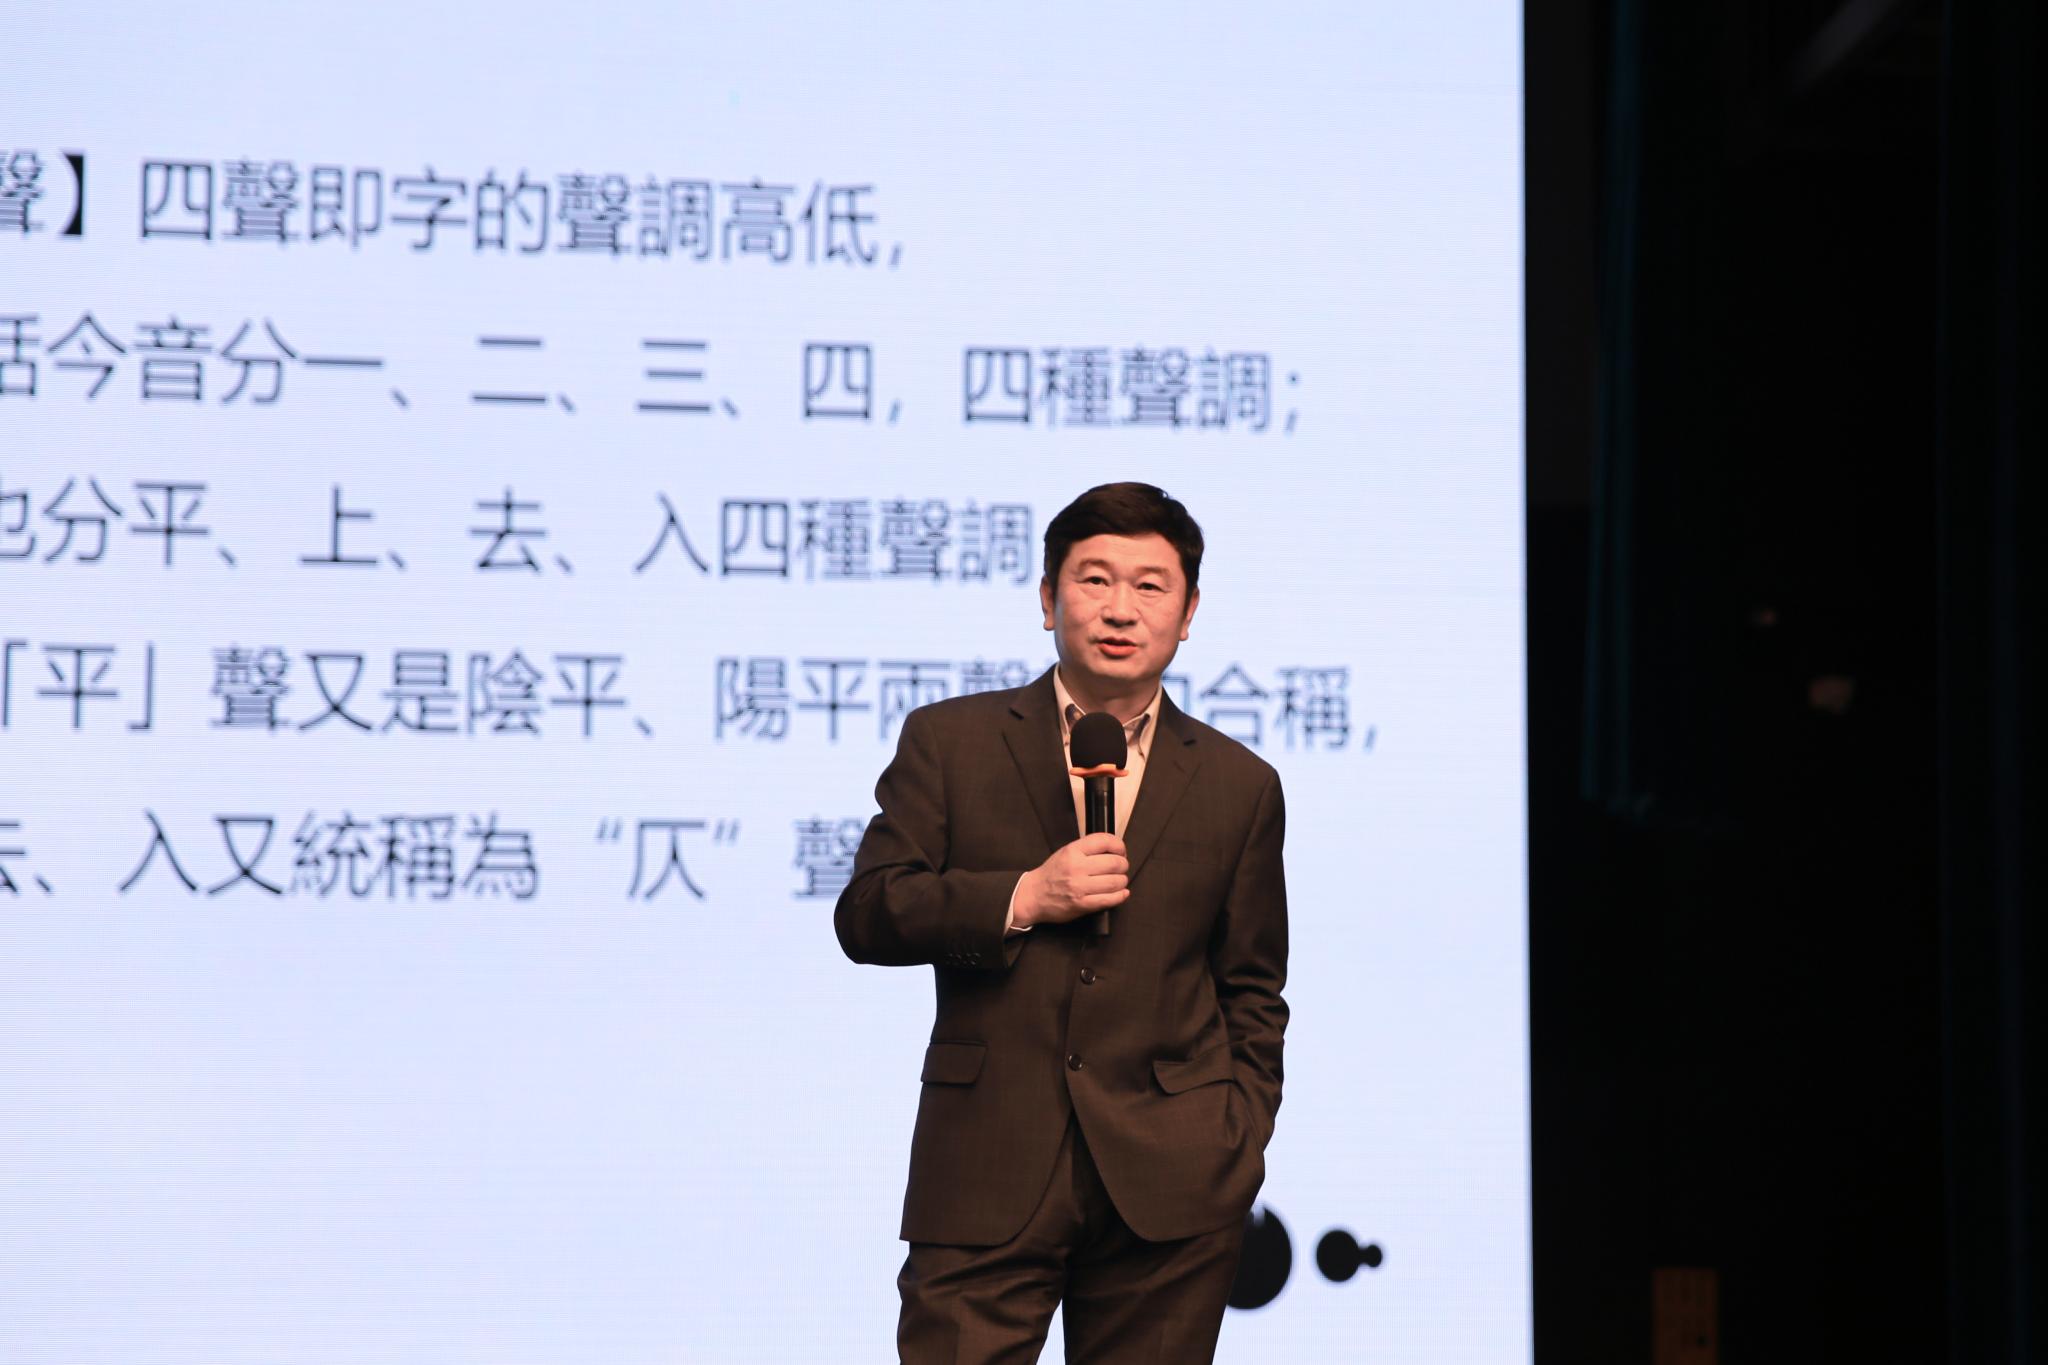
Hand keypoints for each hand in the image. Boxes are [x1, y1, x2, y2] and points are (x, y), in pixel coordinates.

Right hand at [1013, 833, 1129, 927]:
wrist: (1033, 895)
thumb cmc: (1051, 874)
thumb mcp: (1065, 852)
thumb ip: (1088, 849)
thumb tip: (1114, 850)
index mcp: (1072, 851)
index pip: (1105, 841)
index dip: (1119, 846)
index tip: (1121, 851)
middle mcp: (1076, 867)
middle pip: (1115, 862)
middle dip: (1123, 865)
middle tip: (1121, 867)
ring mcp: (1079, 887)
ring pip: (1115, 882)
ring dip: (1122, 881)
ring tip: (1119, 881)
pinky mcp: (1082, 904)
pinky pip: (1110, 899)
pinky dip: (1120, 896)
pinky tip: (1121, 893)